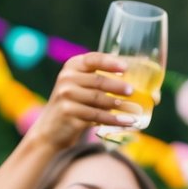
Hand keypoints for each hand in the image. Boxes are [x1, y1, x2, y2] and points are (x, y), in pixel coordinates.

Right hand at [24, 51, 142, 151]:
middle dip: (117, 86)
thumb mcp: (81, 87)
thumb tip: (133, 83)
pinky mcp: (68, 113)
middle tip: (132, 91)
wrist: (52, 129)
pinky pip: (96, 116)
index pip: (93, 59)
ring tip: (135, 110)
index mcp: (73, 66)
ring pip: (98, 100)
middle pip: (98, 81)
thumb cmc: (75, 105)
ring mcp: (66, 96)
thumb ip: (99, 81)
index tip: (126, 67)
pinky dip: (113, 119)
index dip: (110, 62)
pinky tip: (127, 122)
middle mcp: (67, 78)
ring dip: (119, 105)